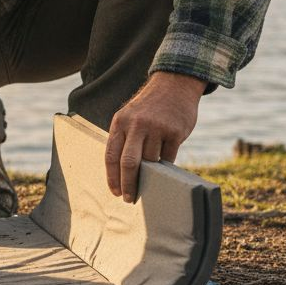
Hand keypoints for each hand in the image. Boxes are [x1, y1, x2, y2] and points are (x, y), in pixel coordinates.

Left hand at [105, 71, 203, 202]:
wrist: (173, 85)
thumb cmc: (148, 108)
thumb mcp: (128, 117)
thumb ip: (124, 140)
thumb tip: (122, 173)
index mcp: (119, 123)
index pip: (111, 155)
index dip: (112, 177)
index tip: (115, 192)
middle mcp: (136, 125)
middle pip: (129, 163)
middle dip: (128, 185)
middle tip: (130, 199)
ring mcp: (156, 128)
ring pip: (151, 162)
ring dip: (150, 175)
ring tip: (150, 182)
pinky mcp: (174, 132)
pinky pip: (168, 158)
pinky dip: (165, 167)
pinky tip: (164, 169)